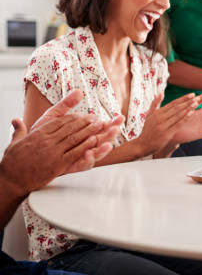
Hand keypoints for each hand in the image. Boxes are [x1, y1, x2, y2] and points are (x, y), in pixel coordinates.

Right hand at [1, 112, 118, 196]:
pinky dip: (85, 146)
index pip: (58, 122)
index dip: (72, 117)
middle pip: (69, 128)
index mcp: (38, 134)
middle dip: (84, 121)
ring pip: (74, 138)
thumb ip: (19, 130)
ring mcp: (53, 152)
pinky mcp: (58, 164)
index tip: (81, 114)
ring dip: (88, 131)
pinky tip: (94, 141)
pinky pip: (75, 153)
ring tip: (98, 125)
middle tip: (94, 117)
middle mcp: (46, 141)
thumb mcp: (14, 143)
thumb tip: (16, 120)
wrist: (11, 180)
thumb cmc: (12, 163)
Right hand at [135, 92, 199, 156]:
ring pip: (178, 115)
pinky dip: (185, 118)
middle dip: (188, 102)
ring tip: (196, 103)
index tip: (192, 94)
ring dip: (188, 108)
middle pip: (177, 108)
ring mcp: (163, 125)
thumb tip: (161, 92)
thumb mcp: (149, 115)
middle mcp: (160, 117)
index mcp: (157, 112)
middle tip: (197, 97)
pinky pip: (178, 124)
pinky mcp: (166, 133)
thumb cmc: (147, 130)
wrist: (142, 145)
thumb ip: (155, 104)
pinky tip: (191, 113)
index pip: (173, 103)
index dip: (183, 99)